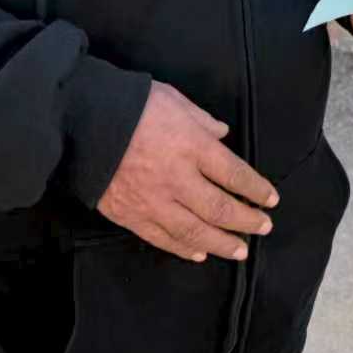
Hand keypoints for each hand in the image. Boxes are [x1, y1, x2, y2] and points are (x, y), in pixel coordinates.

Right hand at [98, 81, 278, 263]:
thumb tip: (221, 134)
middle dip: (246, 220)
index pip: (235, 174)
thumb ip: (202, 120)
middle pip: (220, 208)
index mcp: (193, 146)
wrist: (81, 123)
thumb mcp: (175, 99)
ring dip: (221, 243)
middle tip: (263, 228)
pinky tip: (199, 253)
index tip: (271, 199)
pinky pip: (162, 238)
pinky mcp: (131, 215)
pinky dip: (183, 248)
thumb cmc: (131, 105)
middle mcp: (178, 179)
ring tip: (240, 250)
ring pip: (195, 230)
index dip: (256, 189)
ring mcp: (154, 201)